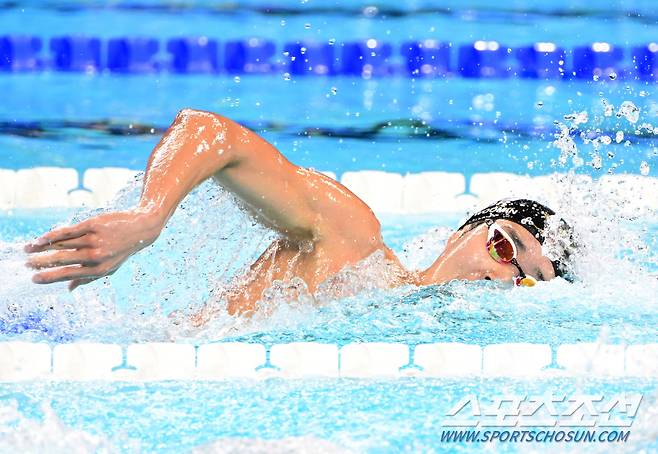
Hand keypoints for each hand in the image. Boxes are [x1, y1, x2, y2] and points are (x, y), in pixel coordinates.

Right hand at [25, 210, 161, 290]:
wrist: (141, 229)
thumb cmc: (122, 251)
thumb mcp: (110, 269)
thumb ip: (88, 278)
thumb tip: (68, 289)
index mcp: (99, 270)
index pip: (68, 275)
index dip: (49, 278)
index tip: (33, 279)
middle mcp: (96, 256)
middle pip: (62, 260)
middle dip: (41, 263)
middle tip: (25, 264)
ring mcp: (94, 239)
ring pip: (62, 244)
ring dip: (42, 248)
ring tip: (28, 249)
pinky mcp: (92, 225)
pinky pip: (68, 231)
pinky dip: (52, 235)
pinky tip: (41, 239)